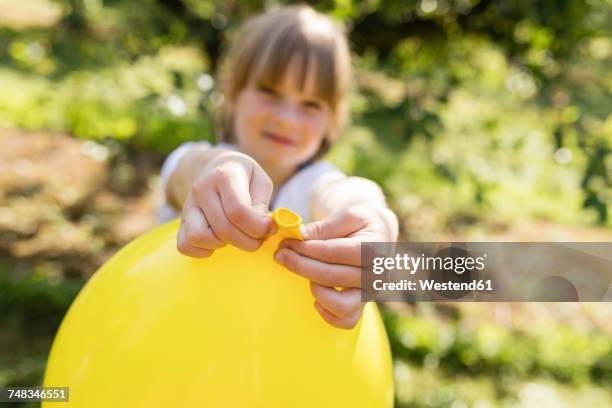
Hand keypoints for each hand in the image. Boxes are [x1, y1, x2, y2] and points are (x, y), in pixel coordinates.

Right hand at [177, 151, 273, 257]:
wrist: (217, 167)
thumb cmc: (245, 177)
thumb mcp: (261, 182)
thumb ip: (262, 204)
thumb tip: (262, 228)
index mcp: (225, 175)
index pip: (238, 210)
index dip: (258, 227)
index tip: (270, 228)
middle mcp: (202, 188)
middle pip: (223, 228)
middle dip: (249, 241)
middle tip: (260, 237)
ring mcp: (188, 205)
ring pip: (199, 237)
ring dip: (222, 244)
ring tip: (236, 236)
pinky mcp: (181, 220)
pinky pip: (185, 245)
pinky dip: (203, 251)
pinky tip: (218, 242)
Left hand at [274, 205, 397, 328]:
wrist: (379, 235)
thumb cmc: (361, 224)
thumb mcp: (348, 215)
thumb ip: (325, 226)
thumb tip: (301, 235)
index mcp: (373, 249)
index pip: (334, 252)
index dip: (306, 248)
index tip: (286, 243)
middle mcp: (376, 275)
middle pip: (332, 276)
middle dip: (300, 265)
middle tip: (281, 255)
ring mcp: (370, 293)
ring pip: (342, 305)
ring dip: (317, 290)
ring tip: (305, 276)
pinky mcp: (362, 305)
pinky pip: (347, 321)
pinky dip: (329, 314)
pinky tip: (315, 298)